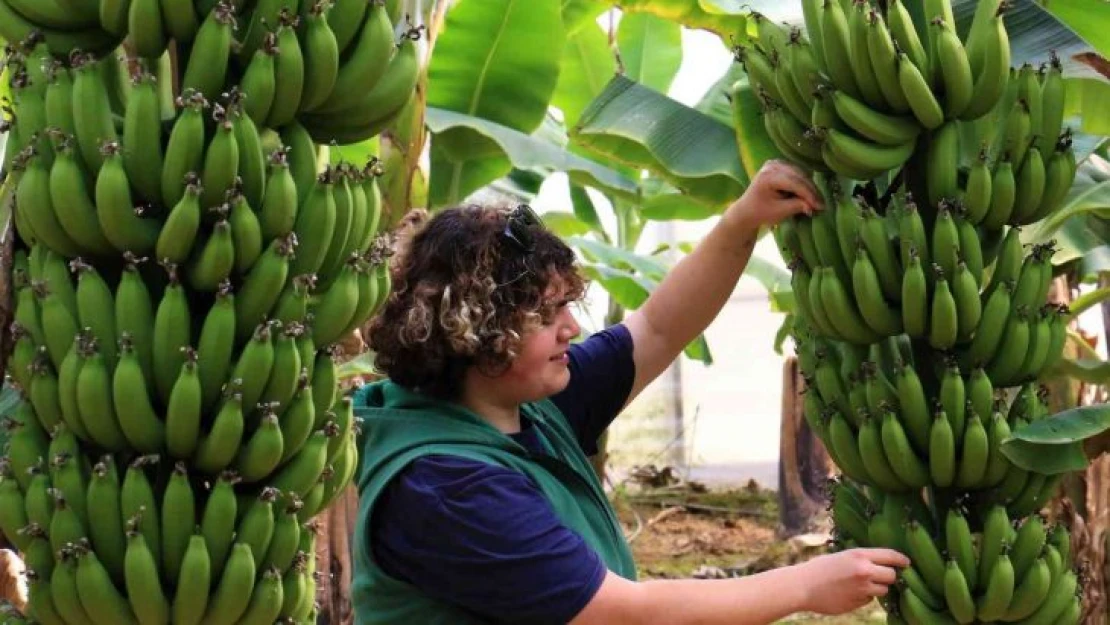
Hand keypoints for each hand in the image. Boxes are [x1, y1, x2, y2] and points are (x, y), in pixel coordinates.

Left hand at [726, 160, 822, 229]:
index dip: (809, 195)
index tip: (821, 206)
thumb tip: (815, 205)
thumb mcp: (779, 212)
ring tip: (815, 202)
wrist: (747, 210)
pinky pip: (797, 173)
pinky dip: (803, 183)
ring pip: (800, 174)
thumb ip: (797, 206)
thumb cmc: (761, 212)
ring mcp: (775, 163)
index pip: (794, 183)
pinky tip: (807, 195)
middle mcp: (771, 165)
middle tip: (821, 205)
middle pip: (799, 176)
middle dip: (811, 191)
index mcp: (768, 176)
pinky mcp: (779, 165)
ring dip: (808, 187)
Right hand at [794, 548, 909, 614]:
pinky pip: (869, 600)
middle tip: (881, 576)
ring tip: (860, 584)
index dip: (901, 560)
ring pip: (883, 590)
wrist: (803, 586)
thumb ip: (862, 559)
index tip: (907, 563)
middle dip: (889, 576)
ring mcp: (862, 589)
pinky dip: (864, 597)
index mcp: (860, 555)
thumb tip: (883, 564)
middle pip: (892, 576)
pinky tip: (849, 592)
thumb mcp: (842, 556)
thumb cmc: (820, 568)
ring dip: (877, 588)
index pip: (891, 556)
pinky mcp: (858, 603)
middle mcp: (864, 571)